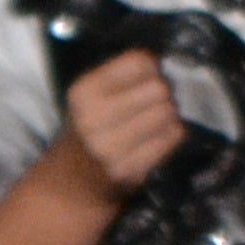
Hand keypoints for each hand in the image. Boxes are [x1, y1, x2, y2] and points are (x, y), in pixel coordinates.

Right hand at [41, 49, 187, 200]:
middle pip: (158, 88)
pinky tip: (159, 137)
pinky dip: (172, 134)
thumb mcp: (93, 95)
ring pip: (167, 112)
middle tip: (156, 103)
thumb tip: (166, 66)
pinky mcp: (128, 168)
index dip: (152, 68)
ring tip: (157, 121)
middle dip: (164, 94)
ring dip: (170, 115)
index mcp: (85, 90)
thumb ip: (125, 75)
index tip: (147, 80)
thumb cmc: (90, 129)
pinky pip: (172, 137)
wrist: (72, 182)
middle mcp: (93, 116)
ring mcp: (110, 145)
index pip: (140, 62)